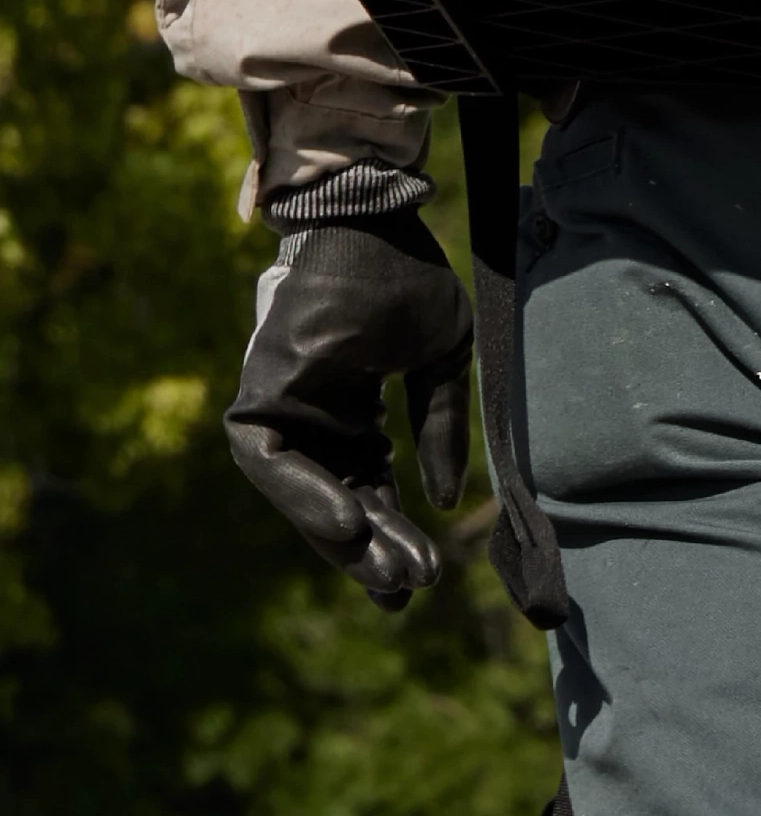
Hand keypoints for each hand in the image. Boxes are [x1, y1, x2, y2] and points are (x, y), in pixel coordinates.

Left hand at [225, 211, 475, 607]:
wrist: (371, 223)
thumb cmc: (409, 280)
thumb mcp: (443, 362)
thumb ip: (441, 429)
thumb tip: (443, 501)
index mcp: (355, 409)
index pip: (370, 485)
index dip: (394, 532)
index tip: (423, 576)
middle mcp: (314, 415)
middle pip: (337, 499)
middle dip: (369, 551)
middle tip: (403, 592)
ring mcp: (283, 404)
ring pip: (301, 492)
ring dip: (339, 535)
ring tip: (382, 569)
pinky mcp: (260, 391)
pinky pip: (268, 461)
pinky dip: (302, 496)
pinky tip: (346, 524)